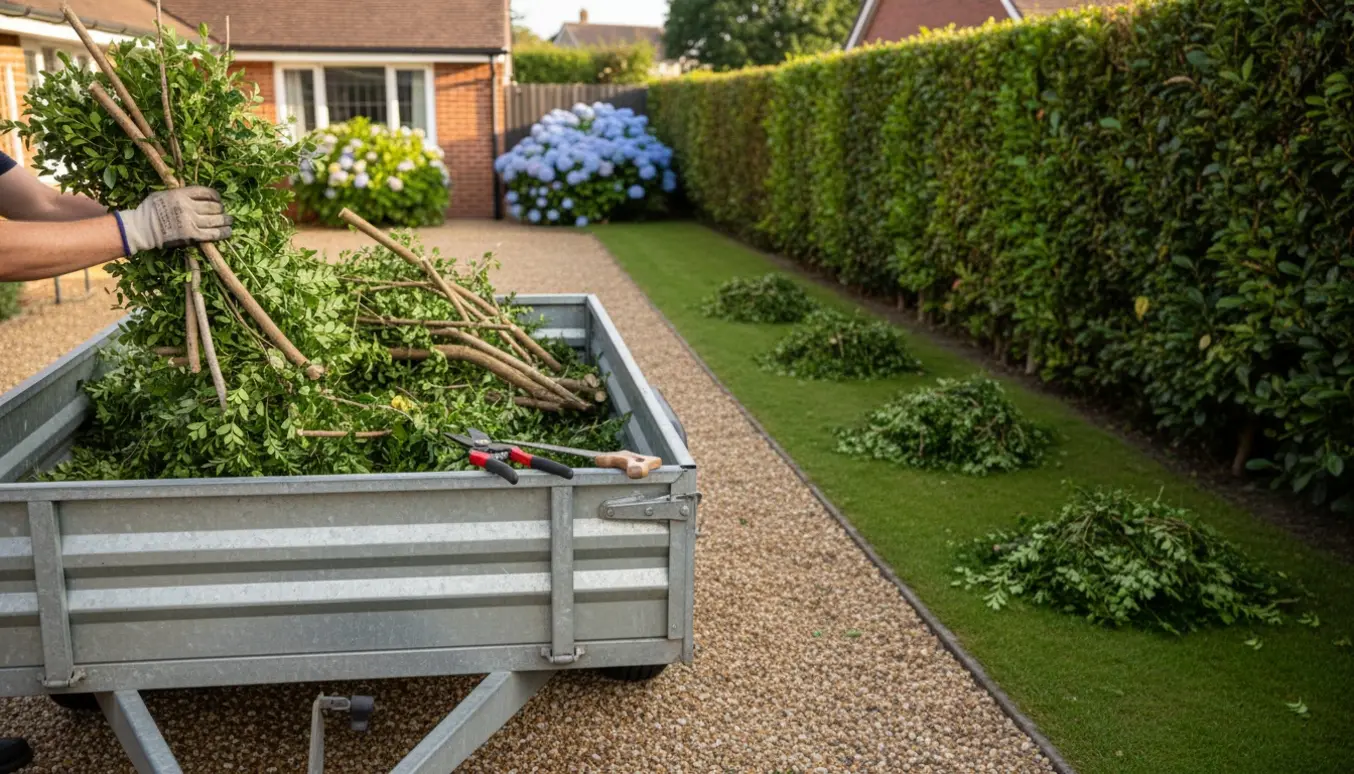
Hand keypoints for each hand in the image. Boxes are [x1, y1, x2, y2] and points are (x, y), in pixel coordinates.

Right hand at [114, 187, 232, 254]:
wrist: (141, 228)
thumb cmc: (150, 210)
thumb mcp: (163, 194)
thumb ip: (180, 193)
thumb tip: (194, 195)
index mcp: (181, 194)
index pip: (205, 192)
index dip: (216, 196)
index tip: (219, 200)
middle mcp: (188, 206)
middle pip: (213, 207)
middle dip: (221, 209)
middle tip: (225, 212)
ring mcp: (190, 221)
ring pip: (215, 220)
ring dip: (226, 221)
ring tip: (230, 221)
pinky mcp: (191, 235)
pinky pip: (212, 234)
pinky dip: (222, 233)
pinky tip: (228, 232)